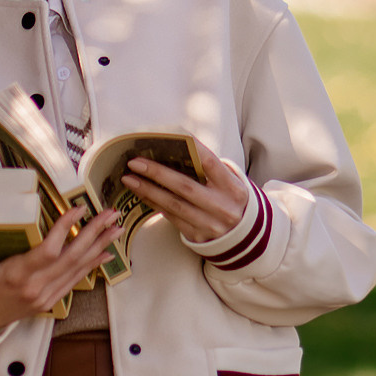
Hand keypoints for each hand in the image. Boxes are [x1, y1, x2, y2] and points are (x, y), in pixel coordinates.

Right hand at [0, 204, 122, 341]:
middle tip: (111, 215)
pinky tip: (105, 254)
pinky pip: (74, 281)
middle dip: (94, 234)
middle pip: (71, 258)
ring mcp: (45, 297)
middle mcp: (35, 288)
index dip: (65, 230)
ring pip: (78, 269)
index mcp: (15, 276)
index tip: (79, 209)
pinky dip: (91, 266)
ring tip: (116, 229)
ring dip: (99, 248)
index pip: (48, 251)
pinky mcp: (49, 301)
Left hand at [123, 152, 252, 243]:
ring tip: (129, 178)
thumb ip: (209, 168)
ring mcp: (210, 223)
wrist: (246, 237)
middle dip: (157, 173)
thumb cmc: (229, 199)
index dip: (191, 149)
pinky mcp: (198, 236)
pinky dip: (153, 204)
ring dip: (148, 190)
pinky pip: (170, 218)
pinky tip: (140, 193)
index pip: (210, 163)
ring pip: (173, 205)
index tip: (167, 138)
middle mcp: (222, 206)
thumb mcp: (229, 183)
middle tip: (134, 162)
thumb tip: (175, 146)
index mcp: (233, 187)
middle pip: (185, 186)